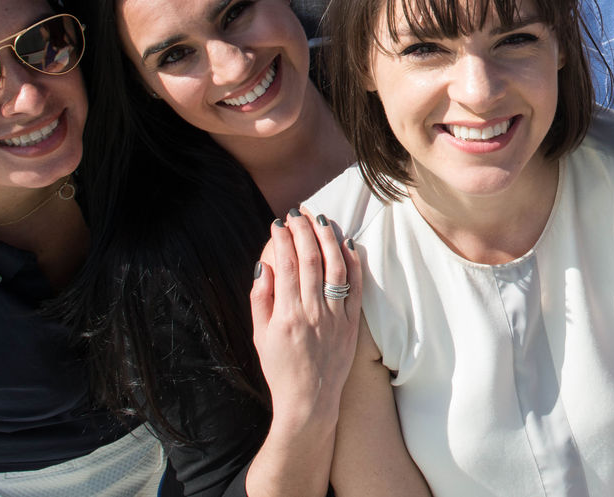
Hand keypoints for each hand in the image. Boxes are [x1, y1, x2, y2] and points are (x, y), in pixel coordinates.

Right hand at [250, 208, 360, 427]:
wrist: (309, 401)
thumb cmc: (280, 368)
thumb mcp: (258, 336)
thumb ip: (260, 299)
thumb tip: (263, 265)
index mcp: (286, 315)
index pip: (284, 264)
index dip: (281, 238)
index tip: (278, 223)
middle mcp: (312, 313)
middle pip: (310, 259)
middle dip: (303, 229)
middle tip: (297, 213)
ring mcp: (335, 317)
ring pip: (335, 267)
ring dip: (328, 238)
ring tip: (320, 218)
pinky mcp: (352, 323)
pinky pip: (355, 286)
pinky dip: (352, 261)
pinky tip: (346, 242)